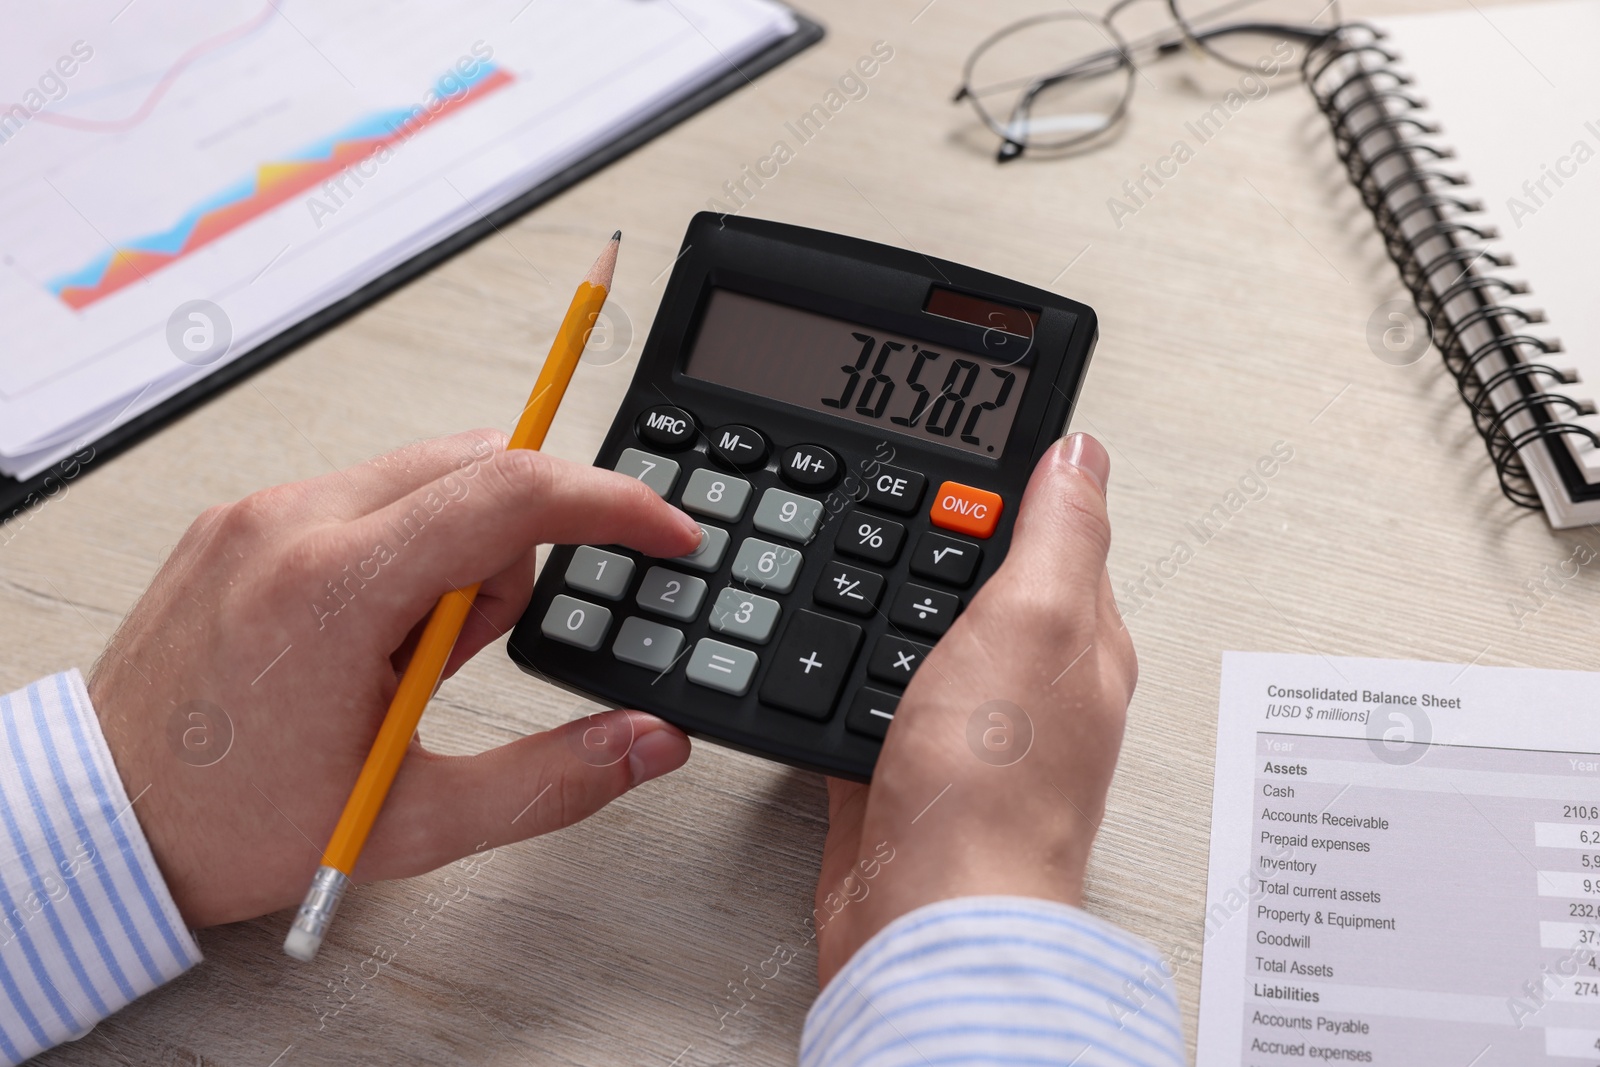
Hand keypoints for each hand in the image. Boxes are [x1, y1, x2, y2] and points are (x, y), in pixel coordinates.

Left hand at [89, 430, 703, 927]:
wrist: (101, 822)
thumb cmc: (230, 823)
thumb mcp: (413, 823)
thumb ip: (552, 780)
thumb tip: (648, 742)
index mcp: (334, 590)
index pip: (510, 492)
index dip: (611, 503)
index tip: (663, 531)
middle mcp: (291, 523)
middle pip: (477, 468)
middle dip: (512, 550)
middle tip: (457, 655)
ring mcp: (258, 512)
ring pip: (424, 476)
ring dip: (453, 552)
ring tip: (398, 658)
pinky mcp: (240, 518)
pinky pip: (366, 493)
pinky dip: (400, 547)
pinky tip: (366, 632)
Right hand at [812, 433, 1134, 984]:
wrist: (929, 911)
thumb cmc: (996, 786)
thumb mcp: (1037, 620)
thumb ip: (1059, 533)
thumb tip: (1081, 452)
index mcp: (1080, 637)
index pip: (1060, 530)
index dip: (1019, 479)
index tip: (979, 431)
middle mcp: (1030, 681)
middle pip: (991, 579)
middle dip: (953, 531)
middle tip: (916, 476)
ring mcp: (964, 726)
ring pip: (929, 631)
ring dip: (899, 590)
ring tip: (874, 537)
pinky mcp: (902, 762)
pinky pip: (874, 690)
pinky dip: (854, 660)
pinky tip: (834, 644)